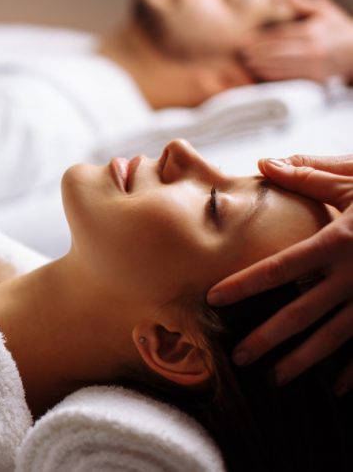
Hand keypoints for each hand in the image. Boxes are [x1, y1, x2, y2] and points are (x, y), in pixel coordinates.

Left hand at [207, 154, 352, 394]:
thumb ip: (310, 176)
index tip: (213, 299)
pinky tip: (335, 388)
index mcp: (339, 241)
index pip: (279, 268)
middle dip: (268, 337)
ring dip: (303, 360)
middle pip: (302, 313)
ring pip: (335, 337)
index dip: (244, 285)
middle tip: (239, 357)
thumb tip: (263, 164)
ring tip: (274, 379)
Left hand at [242, 0, 352, 81]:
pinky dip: (273, 76)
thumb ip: (304, 4)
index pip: (280, 35)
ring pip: (280, 66)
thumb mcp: (325, 11)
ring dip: (261, 65)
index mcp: (312, 32)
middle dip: (257, 53)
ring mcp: (313, 66)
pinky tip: (262, 72)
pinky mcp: (315, 79)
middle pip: (276, 52)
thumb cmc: (339, 29)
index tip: (246, 38)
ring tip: (247, 62)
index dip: (261, 38)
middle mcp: (311, 50)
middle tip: (241, 52)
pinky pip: (289, 78)